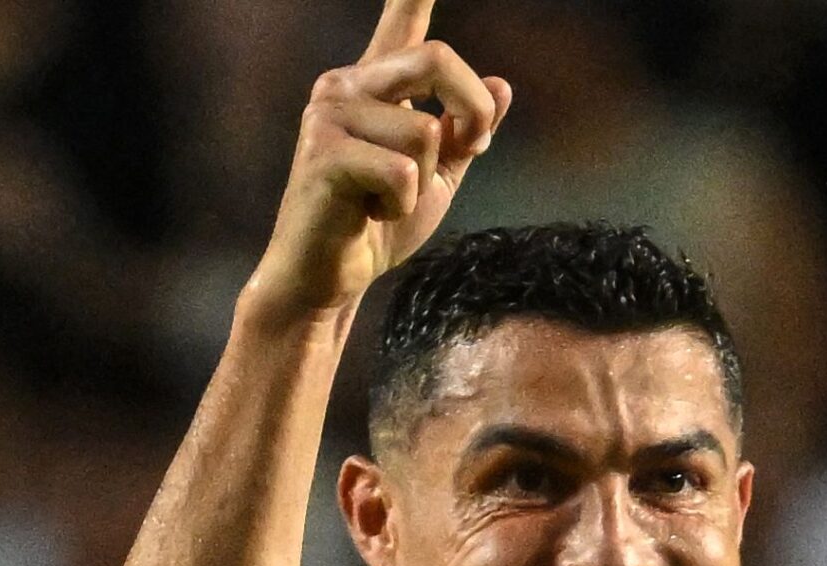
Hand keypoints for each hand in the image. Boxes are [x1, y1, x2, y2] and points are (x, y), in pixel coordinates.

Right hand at [244, 0, 510, 321]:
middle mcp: (345, 85)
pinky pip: (402, 171)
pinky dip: (401, 204)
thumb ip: (465, 133)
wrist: (328, 279)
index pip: (401, 23)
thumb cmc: (376, 227)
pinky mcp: (324, 153)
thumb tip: (502, 87)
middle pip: (437, 59)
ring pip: (425, 131)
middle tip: (474, 149)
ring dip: (423, 182)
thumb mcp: (437, 178)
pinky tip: (369, 214)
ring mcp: (329, 115)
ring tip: (385, 201)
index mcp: (374, 85)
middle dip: (472, 109)